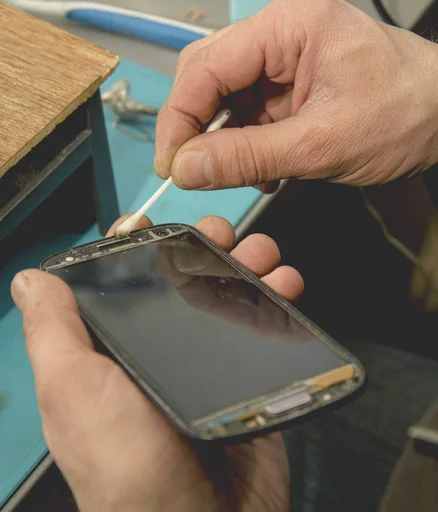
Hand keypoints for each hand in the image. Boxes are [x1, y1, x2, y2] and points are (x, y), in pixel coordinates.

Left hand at [11, 215, 302, 511]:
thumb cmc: (127, 462)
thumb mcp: (74, 390)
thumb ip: (54, 333)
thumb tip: (30, 279)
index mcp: (117, 349)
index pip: (129, 282)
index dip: (145, 246)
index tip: (164, 221)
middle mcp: (162, 351)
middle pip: (185, 280)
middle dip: (206, 247)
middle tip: (223, 233)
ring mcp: (208, 363)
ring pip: (230, 295)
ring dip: (247, 264)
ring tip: (261, 253)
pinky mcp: (248, 376)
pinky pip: (265, 325)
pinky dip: (279, 297)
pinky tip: (287, 283)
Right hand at [155, 0, 437, 189]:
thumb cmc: (406, 112)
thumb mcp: (321, 144)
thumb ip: (247, 157)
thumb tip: (188, 168)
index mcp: (287, 24)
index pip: (204, 67)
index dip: (179, 119)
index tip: (170, 164)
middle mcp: (279, 31)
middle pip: (207, 77)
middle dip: (198, 130)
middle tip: (195, 172)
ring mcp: (283, 55)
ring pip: (223, 98)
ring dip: (224, 140)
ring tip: (247, 172)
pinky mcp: (288, 80)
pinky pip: (246, 109)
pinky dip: (244, 142)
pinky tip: (264, 165)